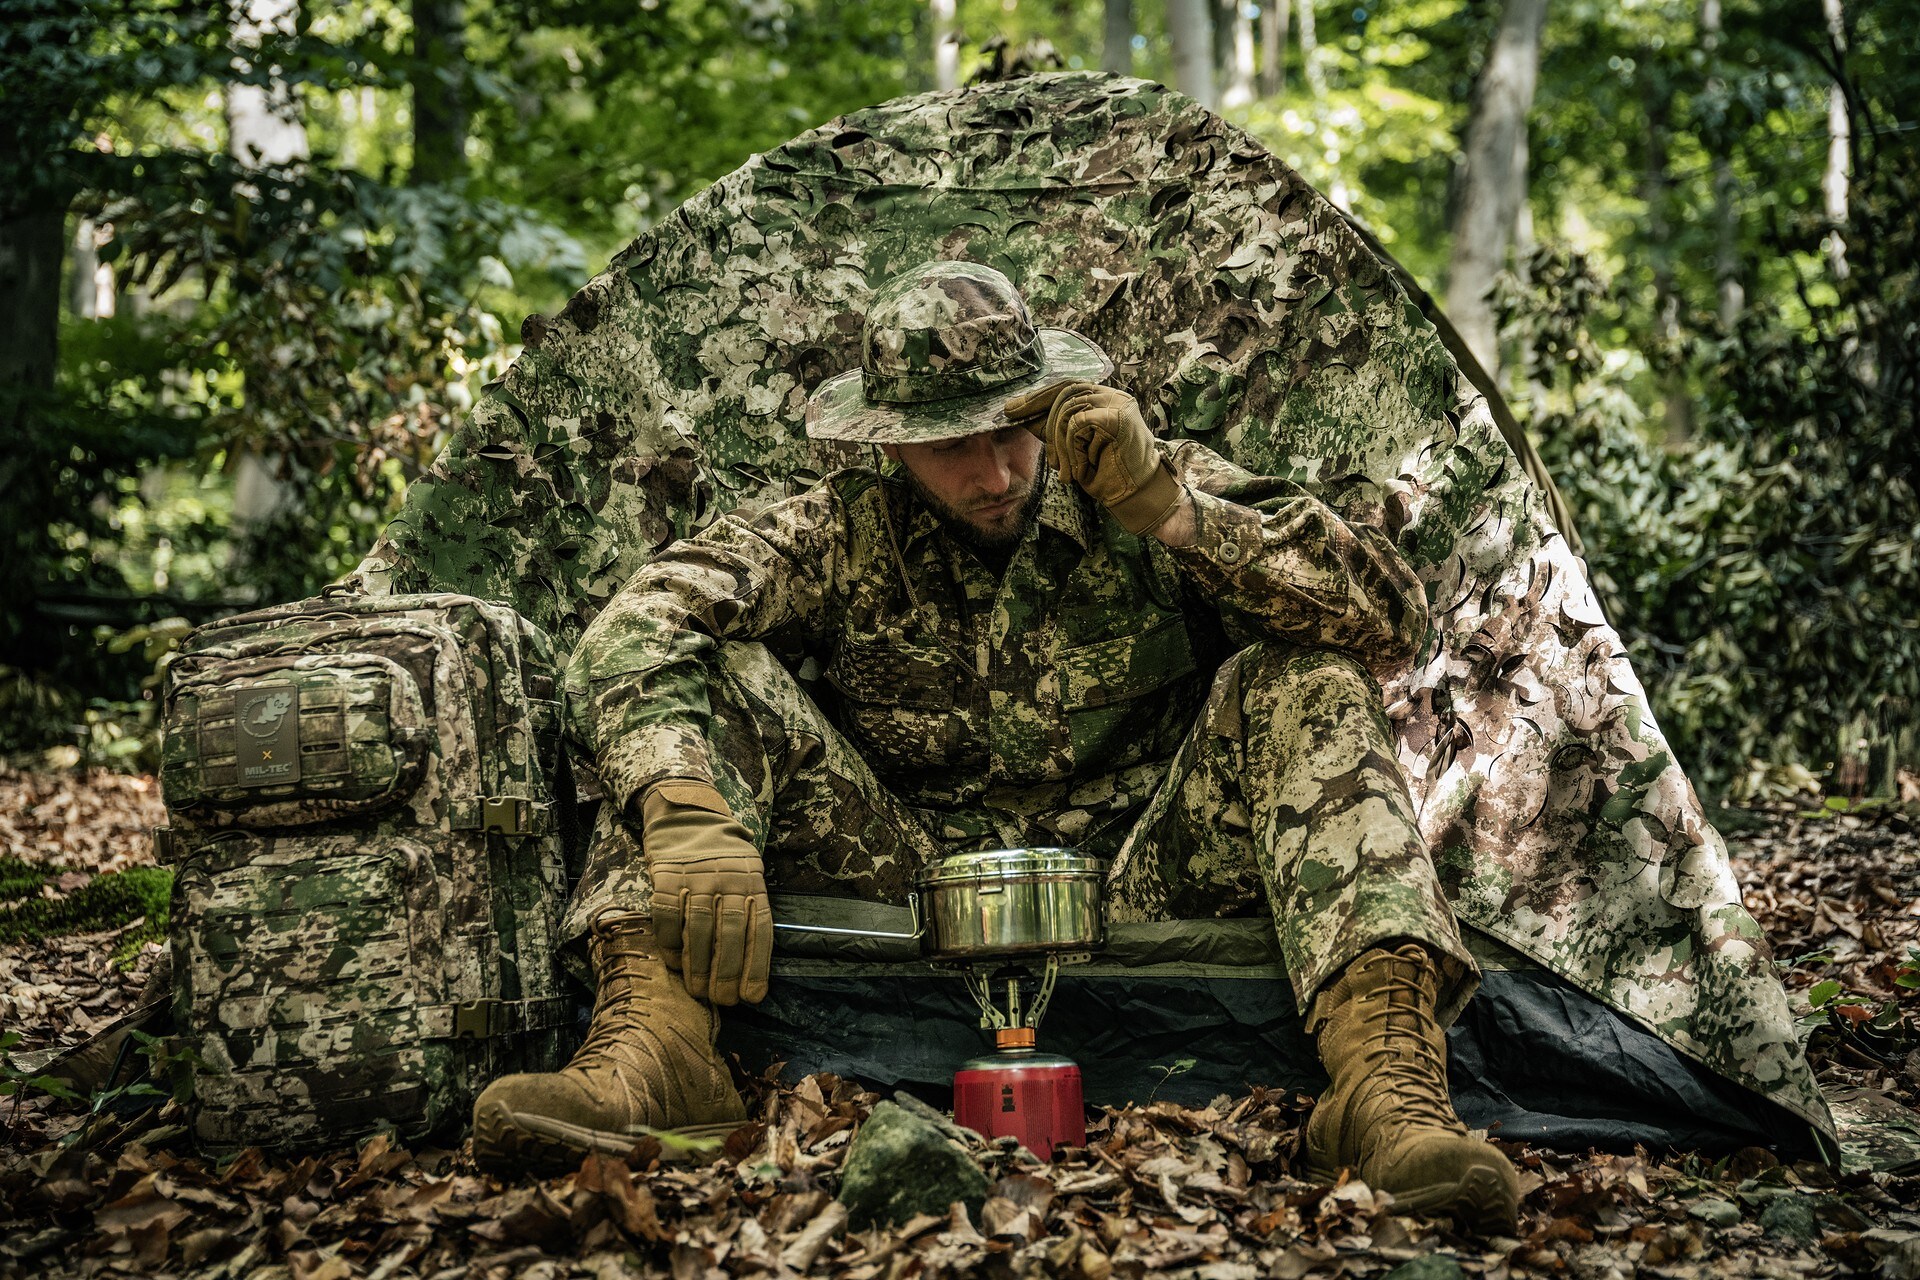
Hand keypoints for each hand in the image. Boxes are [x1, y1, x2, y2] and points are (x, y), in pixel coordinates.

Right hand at [639, 780, 771, 1004]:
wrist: (690, 815)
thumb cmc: (724, 858)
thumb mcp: (748, 875)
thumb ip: (748, 910)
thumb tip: (748, 966)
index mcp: (754, 882)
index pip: (760, 929)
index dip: (757, 966)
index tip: (753, 996)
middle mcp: (728, 879)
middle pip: (731, 932)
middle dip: (727, 973)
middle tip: (722, 1000)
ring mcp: (697, 876)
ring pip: (700, 928)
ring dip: (699, 965)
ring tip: (698, 991)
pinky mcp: (667, 874)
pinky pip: (668, 915)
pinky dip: (671, 942)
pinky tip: (674, 963)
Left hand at [1003, 381, 1183, 534]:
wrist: (1134, 494)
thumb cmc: (1105, 471)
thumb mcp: (1070, 444)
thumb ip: (1050, 426)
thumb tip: (1016, 410)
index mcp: (1102, 397)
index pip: (1065, 386)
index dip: (1037, 397)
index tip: (1012, 408)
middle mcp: (1112, 395)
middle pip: (1064, 393)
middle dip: (1043, 420)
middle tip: (1041, 450)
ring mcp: (1117, 403)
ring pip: (1068, 410)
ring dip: (1060, 445)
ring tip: (1065, 470)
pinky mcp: (1117, 417)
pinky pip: (1078, 424)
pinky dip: (1074, 450)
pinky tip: (1082, 468)